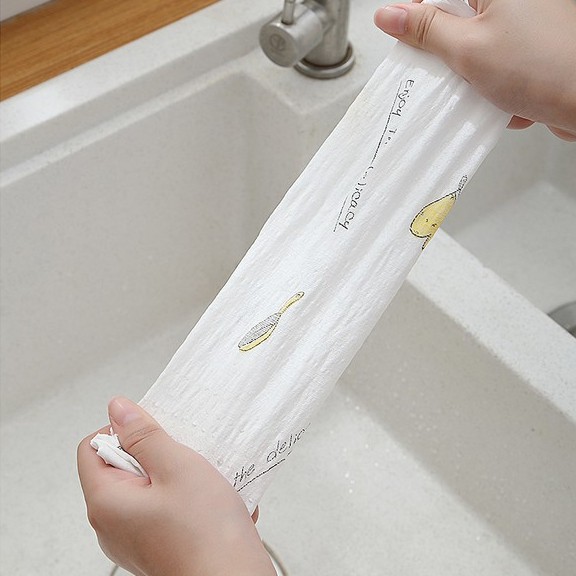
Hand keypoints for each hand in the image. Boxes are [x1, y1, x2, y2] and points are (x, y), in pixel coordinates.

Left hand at [77, 397, 274, 575]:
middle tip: (183, 457)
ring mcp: (133, 538)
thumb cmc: (206, 536)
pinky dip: (184, 497)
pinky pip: (161, 506)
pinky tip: (210, 502)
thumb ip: (144, 435)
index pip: (92, 447)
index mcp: (106, 502)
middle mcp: (111, 524)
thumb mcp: (178, 467)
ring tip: (202, 481)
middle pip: (120, 466)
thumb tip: (119, 410)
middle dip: (155, 453)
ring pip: (146, 485)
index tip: (153, 431)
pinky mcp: (155, 544)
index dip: (122, 431)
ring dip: (174, 474)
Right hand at [374, 0, 575, 140]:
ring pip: (476, 51)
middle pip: (457, 22)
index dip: (421, 17)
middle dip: (451, 54)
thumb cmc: (546, 67)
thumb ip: (426, 31)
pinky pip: (496, 69)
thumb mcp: (467, 49)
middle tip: (455, 69)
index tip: (411, 37)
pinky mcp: (530, 55)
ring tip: (488, 88)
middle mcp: (514, 2)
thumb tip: (391, 15)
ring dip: (473, 77)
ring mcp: (524, 28)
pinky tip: (507, 97)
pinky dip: (494, 88)